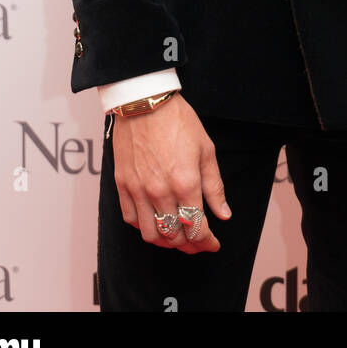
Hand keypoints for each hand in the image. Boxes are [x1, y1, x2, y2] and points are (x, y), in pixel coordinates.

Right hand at [112, 92, 230, 253]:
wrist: (145, 101)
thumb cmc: (178, 121)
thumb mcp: (206, 150)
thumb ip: (214, 186)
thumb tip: (224, 214)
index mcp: (185, 183)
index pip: (197, 228)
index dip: (207, 242)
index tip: (213, 244)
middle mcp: (160, 192)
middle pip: (175, 236)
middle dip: (190, 245)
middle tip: (198, 243)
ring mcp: (139, 190)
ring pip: (151, 235)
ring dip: (166, 242)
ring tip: (177, 237)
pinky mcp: (123, 185)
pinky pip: (130, 219)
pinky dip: (144, 227)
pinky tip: (155, 221)